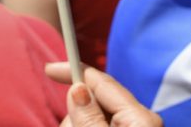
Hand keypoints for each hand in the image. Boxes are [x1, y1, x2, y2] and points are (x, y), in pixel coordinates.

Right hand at [46, 62, 161, 126]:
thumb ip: (89, 118)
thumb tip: (78, 88)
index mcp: (140, 117)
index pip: (102, 82)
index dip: (75, 71)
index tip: (50, 69)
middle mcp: (140, 120)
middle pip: (94, 100)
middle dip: (75, 113)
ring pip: (92, 116)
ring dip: (79, 126)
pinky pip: (98, 125)